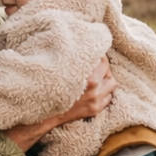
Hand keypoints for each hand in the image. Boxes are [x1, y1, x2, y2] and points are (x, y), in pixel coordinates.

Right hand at [2, 58, 116, 151]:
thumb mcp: (59, 67)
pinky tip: (96, 89)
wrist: (43, 112)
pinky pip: (108, 98)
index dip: (98, 53)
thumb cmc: (48, 87)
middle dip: (102, 65)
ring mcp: (95, 100)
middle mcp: (94, 88)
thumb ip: (72, 57)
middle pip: (108, 70)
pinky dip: (105, 92)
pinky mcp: (95, 109)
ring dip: (106, 78)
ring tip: (98, 76)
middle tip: (95, 63)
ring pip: (112, 84)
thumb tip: (79, 42)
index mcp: (86, 76)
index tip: (92, 52)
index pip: (102, 59)